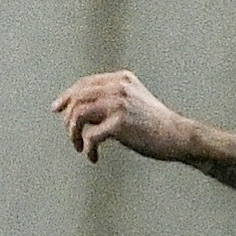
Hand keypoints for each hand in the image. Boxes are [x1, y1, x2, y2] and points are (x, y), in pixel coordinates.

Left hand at [54, 70, 192, 163]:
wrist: (178, 136)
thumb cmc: (156, 124)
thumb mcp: (134, 100)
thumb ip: (111, 99)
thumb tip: (81, 112)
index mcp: (121, 79)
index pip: (84, 84)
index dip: (67, 96)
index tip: (57, 109)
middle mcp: (118, 87)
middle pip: (77, 98)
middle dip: (68, 120)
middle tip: (73, 137)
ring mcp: (119, 103)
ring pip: (78, 115)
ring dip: (74, 134)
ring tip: (80, 146)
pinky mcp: (120, 123)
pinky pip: (91, 136)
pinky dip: (88, 149)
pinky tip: (93, 156)